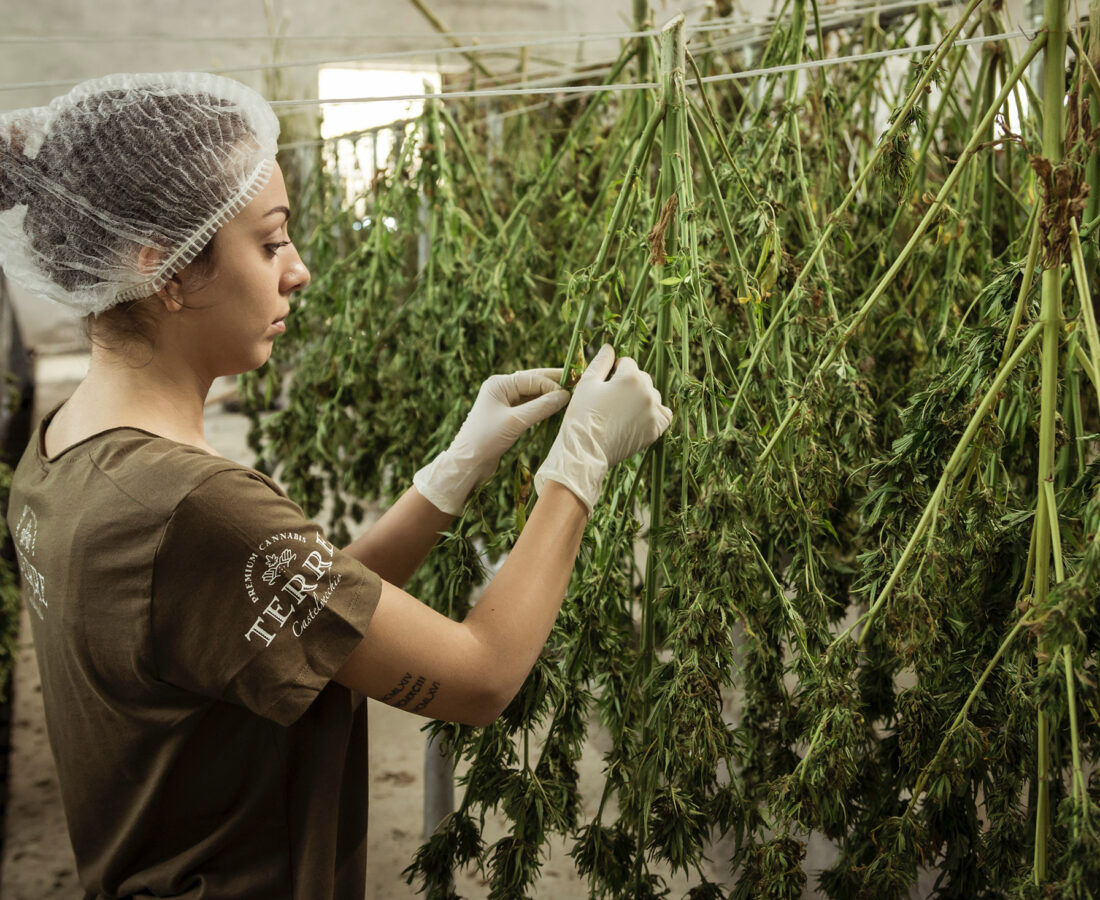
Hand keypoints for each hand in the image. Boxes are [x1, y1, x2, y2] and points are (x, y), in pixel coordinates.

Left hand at [413, 368, 570, 515]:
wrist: (467, 462)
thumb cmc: (486, 439)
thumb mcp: (516, 422)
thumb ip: (541, 407)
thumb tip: (564, 396)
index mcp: (499, 384)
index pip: (533, 379)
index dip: (553, 385)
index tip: (571, 394)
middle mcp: (501, 389)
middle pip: (533, 382)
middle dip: (554, 384)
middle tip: (577, 383)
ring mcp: (504, 403)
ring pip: (532, 395)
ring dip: (549, 397)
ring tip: (570, 396)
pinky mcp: (507, 417)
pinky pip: (528, 407)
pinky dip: (542, 408)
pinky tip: (555, 409)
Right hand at [534, 344, 671, 516]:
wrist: (585, 451)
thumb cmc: (582, 415)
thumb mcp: (587, 383)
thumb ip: (601, 362)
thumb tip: (609, 347)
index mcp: (631, 377)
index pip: (627, 363)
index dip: (614, 371)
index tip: (605, 384)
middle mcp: (648, 392)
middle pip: (642, 378)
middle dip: (629, 384)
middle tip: (612, 399)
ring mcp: (654, 412)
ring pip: (652, 396)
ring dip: (641, 398)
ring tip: (622, 411)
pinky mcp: (656, 430)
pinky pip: (663, 415)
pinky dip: (654, 414)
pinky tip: (639, 418)